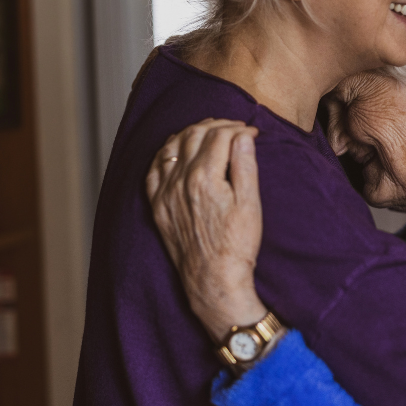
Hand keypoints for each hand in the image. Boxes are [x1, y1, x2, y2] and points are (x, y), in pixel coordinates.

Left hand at [145, 119, 268, 341]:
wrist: (213, 280)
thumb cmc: (236, 245)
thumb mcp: (250, 203)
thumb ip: (245, 165)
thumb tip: (243, 136)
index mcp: (204, 177)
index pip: (219, 136)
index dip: (238, 128)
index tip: (251, 132)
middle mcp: (179, 181)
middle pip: (194, 135)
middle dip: (216, 125)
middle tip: (233, 128)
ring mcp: (165, 193)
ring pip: (171, 147)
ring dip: (190, 133)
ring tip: (208, 133)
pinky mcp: (158, 206)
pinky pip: (154, 169)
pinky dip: (166, 153)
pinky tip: (177, 151)